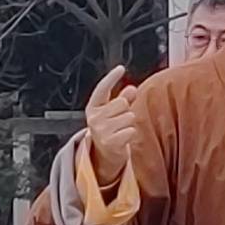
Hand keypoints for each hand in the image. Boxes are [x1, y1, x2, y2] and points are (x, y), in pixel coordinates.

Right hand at [82, 65, 142, 188]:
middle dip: (126, 110)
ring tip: (121, 130)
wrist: (104, 155)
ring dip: (129, 123)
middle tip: (119, 120)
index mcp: (93, 107)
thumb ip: (123, 98)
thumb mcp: (112, 112)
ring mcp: (101, 130)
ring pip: (129, 117)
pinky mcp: (111, 142)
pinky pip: (131, 130)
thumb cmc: (109, 129)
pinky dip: (131, 134)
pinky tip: (123, 138)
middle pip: (122, 103)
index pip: (102, 89)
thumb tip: (132, 89)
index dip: (111, 78)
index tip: (121, 68)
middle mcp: (94, 118)